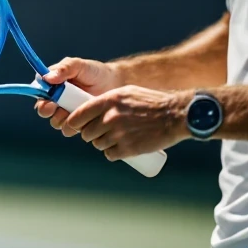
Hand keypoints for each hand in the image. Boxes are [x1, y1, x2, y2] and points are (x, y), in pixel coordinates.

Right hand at [34, 58, 122, 136]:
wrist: (114, 84)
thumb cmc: (94, 72)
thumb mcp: (79, 65)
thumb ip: (64, 69)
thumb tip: (47, 77)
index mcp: (52, 83)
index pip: (38, 90)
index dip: (38, 95)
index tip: (46, 97)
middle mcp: (56, 98)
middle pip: (43, 109)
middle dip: (47, 110)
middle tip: (55, 107)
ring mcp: (66, 111)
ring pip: (55, 121)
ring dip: (62, 118)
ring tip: (75, 110)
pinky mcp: (76, 122)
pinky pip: (69, 129)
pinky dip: (75, 126)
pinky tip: (85, 118)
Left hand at [65, 85, 189, 160]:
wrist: (174, 115)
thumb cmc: (151, 102)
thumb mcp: (126, 93)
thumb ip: (108, 101)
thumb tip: (92, 110)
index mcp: (108, 101)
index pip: (79, 115)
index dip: (73, 122)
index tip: (72, 126)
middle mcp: (110, 117)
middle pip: (86, 133)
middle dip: (89, 134)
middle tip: (98, 133)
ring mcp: (118, 134)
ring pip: (98, 144)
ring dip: (102, 144)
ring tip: (114, 139)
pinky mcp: (127, 149)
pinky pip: (110, 154)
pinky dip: (112, 153)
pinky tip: (120, 148)